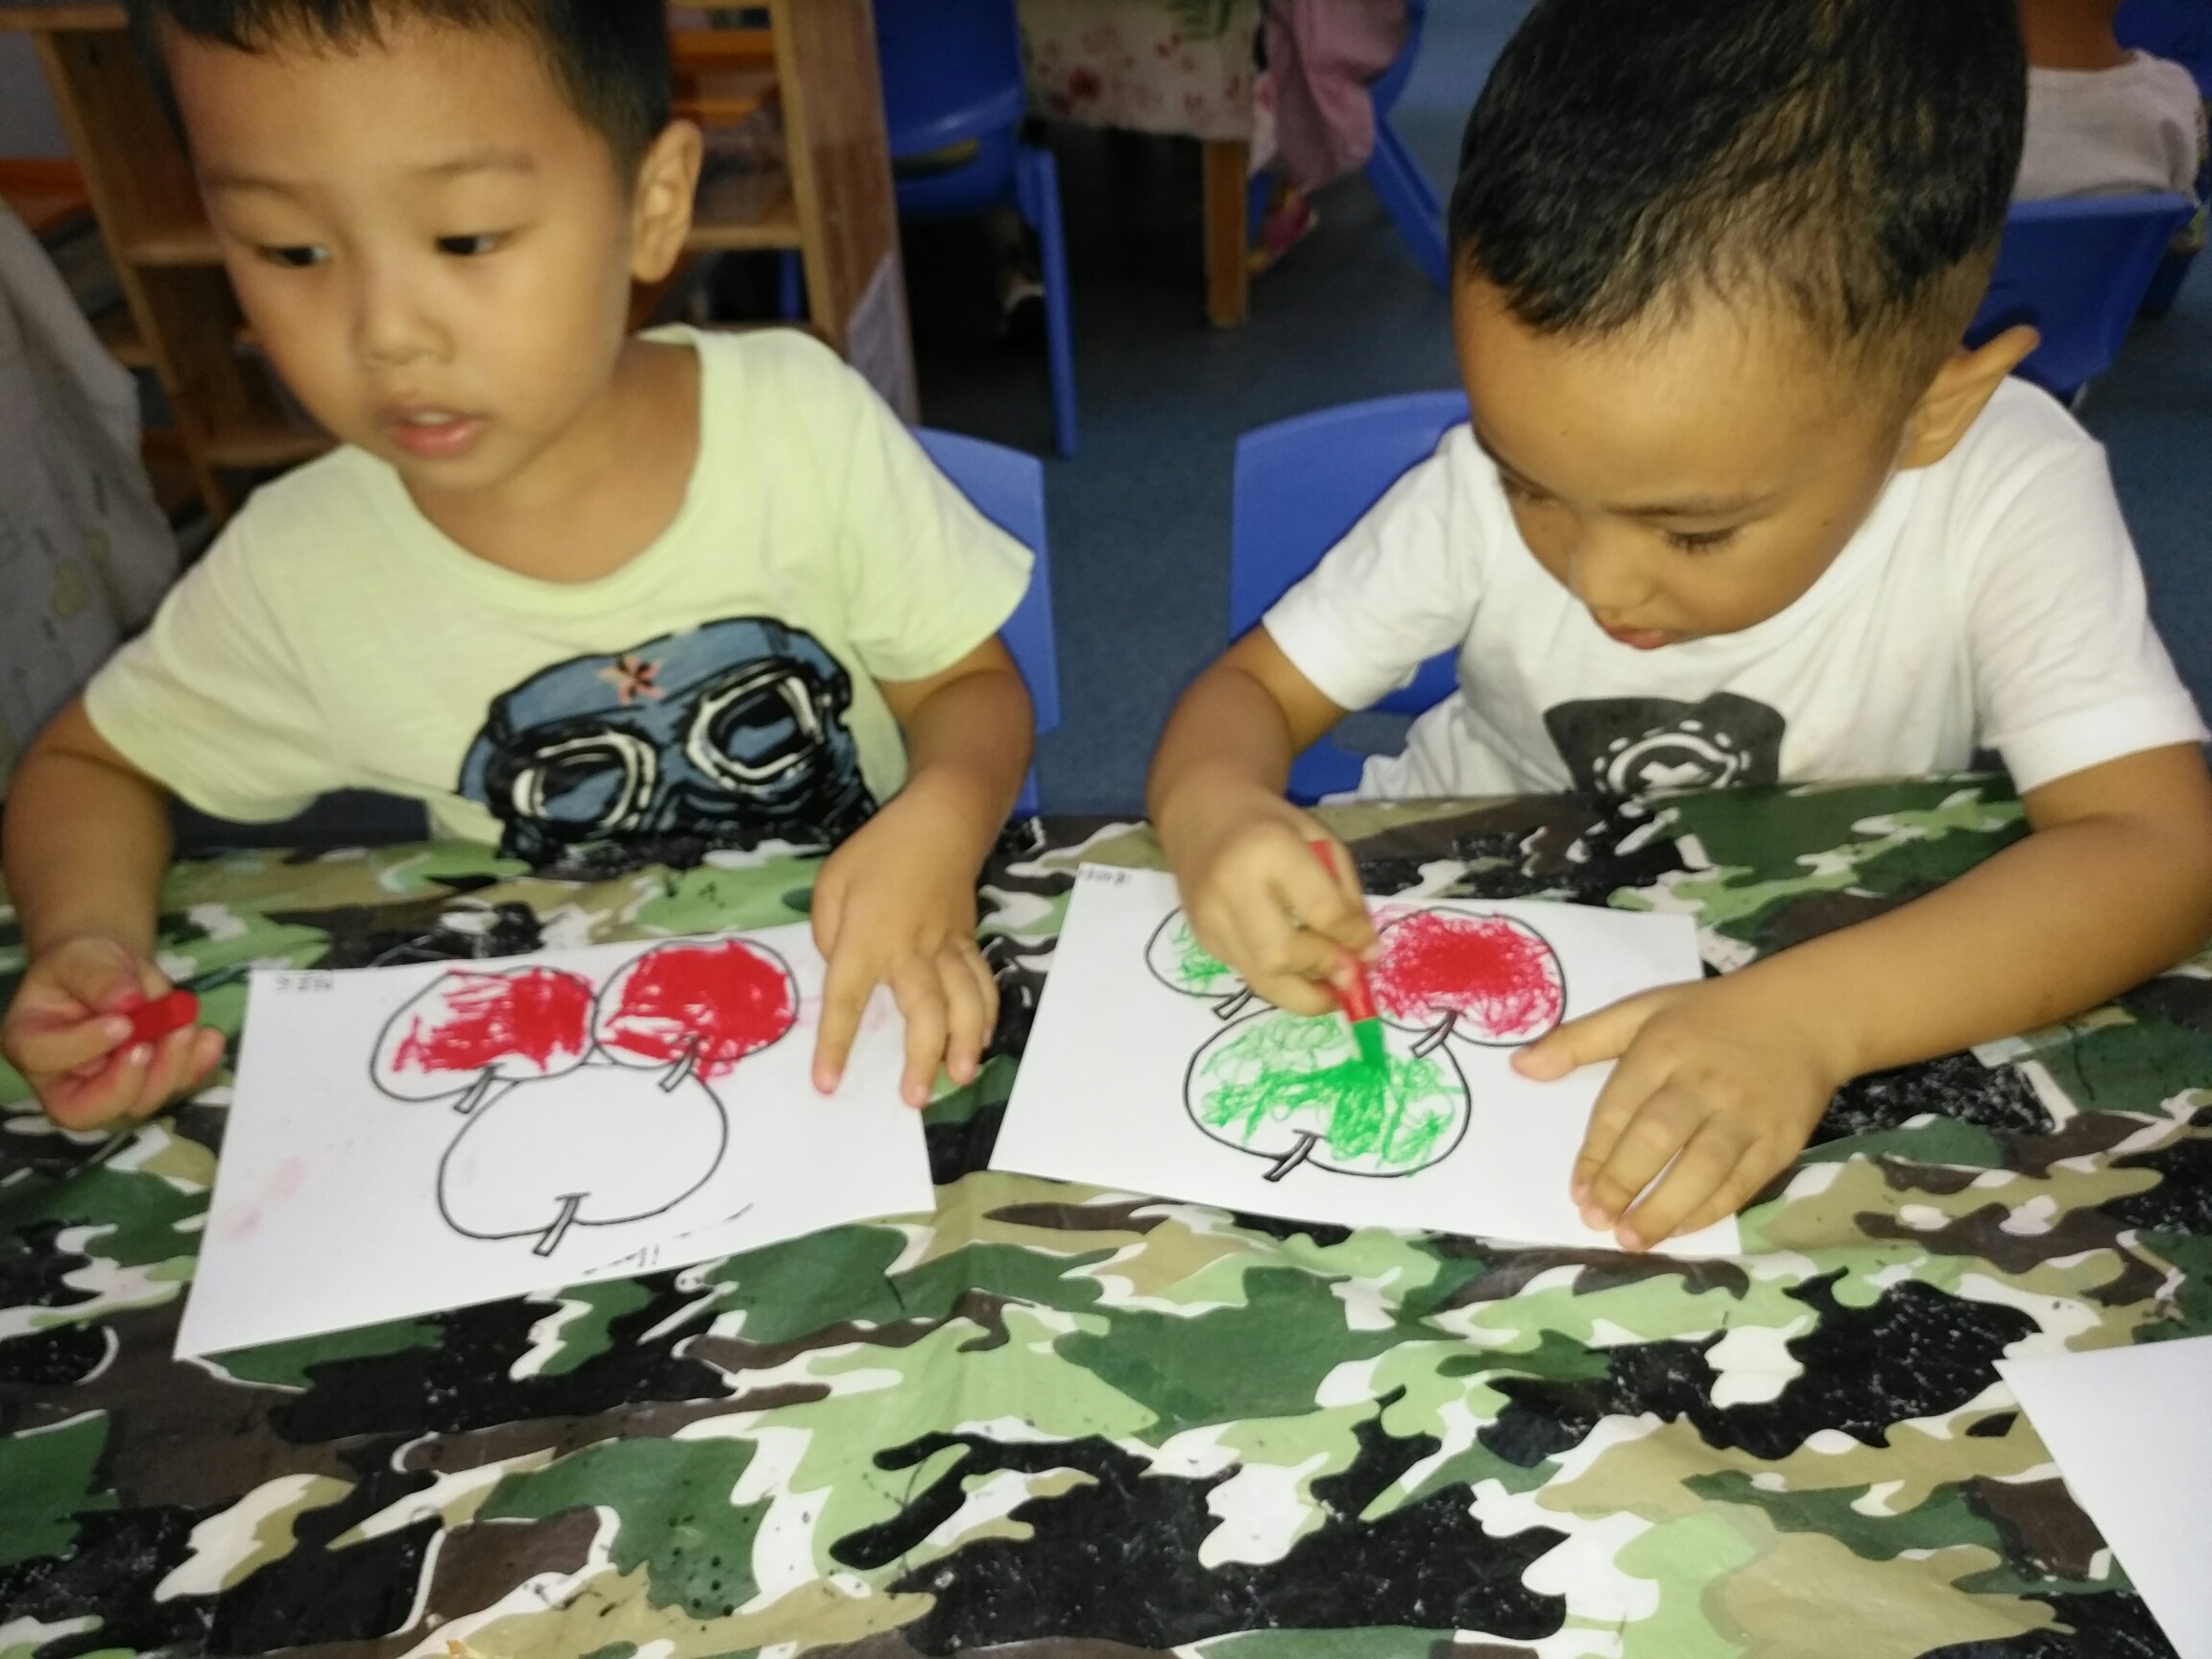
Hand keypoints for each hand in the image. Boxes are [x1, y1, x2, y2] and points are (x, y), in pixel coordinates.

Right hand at [1, 936, 224, 1131]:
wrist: (111, 972)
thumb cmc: (84, 966)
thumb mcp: (83, 957)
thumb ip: (98, 977)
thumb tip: (126, 1002)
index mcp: (31, 1043)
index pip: (44, 1059)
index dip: (84, 1046)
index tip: (122, 1022)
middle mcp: (63, 1078)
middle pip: (90, 1107)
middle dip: (132, 1079)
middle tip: (165, 1037)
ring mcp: (108, 1088)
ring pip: (138, 1102)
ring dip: (172, 1067)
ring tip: (188, 1026)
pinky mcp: (147, 1084)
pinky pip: (174, 1087)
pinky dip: (197, 1066)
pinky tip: (210, 1040)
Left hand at [810, 790, 996, 1108]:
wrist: (942, 822)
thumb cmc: (878, 852)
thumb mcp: (831, 883)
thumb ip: (827, 933)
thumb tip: (840, 968)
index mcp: (867, 938)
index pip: (847, 999)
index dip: (836, 1044)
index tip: (827, 1084)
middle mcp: (911, 950)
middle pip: (923, 1011)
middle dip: (921, 1056)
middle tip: (914, 1098)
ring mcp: (947, 949)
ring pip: (964, 1003)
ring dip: (964, 1043)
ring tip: (960, 1078)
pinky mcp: (968, 944)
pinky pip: (982, 985)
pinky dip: (986, 1017)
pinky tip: (981, 1042)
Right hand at [1157, 777, 1374, 1016]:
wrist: (1203, 814)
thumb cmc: (1271, 824)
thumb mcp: (1321, 840)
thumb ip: (1345, 895)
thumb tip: (1365, 955)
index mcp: (1271, 849)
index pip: (1321, 910)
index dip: (1353, 938)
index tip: (1371, 952)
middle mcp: (1233, 887)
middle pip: (1281, 954)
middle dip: (1323, 971)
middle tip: (1350, 977)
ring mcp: (1211, 918)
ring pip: (1261, 979)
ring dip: (1304, 994)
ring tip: (1331, 991)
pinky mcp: (1203, 939)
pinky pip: (1249, 974)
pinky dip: (1281, 980)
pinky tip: (1300, 971)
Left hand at [1512, 973, 1852, 1250]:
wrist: (1806, 1015)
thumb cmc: (1710, 1016)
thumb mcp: (1641, 1011)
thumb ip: (1579, 1040)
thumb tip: (1519, 1066)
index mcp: (1663, 1048)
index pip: (1619, 1107)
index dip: (1595, 1154)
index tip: (1577, 1190)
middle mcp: (1703, 1082)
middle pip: (1657, 1139)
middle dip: (1622, 1184)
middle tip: (1595, 1220)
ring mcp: (1746, 1114)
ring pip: (1701, 1169)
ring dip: (1663, 1209)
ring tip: (1631, 1239)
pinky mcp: (1780, 1141)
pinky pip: (1740, 1184)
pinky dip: (1707, 1211)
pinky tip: (1678, 1229)